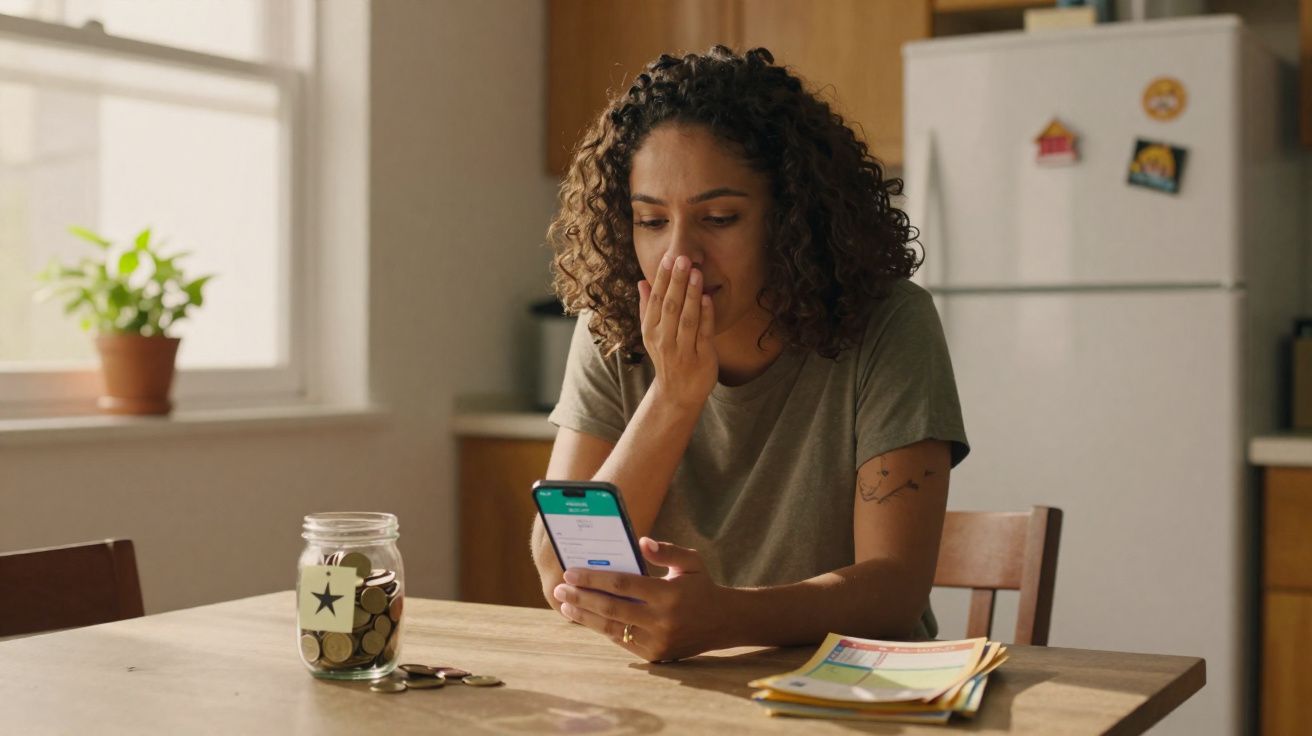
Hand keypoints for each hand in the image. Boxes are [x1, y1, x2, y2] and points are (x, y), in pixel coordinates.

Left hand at [553, 537, 730, 661]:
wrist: (724, 623)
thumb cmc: (701, 586)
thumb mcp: (691, 561)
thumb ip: (667, 550)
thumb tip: (641, 542)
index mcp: (669, 594)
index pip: (623, 584)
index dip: (594, 579)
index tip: (570, 572)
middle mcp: (662, 620)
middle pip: (611, 608)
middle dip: (581, 598)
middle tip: (559, 589)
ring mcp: (658, 641)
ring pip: (612, 629)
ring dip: (584, 617)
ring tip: (565, 605)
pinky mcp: (655, 656)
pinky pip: (622, 641)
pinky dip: (602, 628)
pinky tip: (586, 617)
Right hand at [638, 252, 716, 410]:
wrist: (677, 394)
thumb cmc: (667, 357)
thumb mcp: (652, 334)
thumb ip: (647, 307)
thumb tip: (641, 282)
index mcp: (650, 331)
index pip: (655, 300)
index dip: (661, 278)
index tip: (667, 258)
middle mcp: (663, 340)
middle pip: (670, 306)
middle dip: (676, 281)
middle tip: (682, 258)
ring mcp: (682, 350)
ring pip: (687, 318)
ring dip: (692, 295)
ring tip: (696, 273)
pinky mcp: (701, 358)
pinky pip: (703, 333)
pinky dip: (706, 315)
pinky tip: (708, 298)